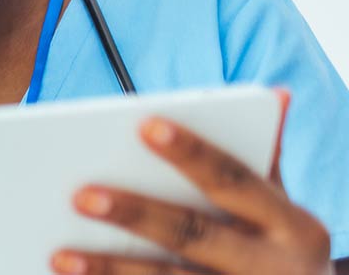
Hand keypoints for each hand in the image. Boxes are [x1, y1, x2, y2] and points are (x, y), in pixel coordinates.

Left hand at [50, 111, 332, 274]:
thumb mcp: (278, 210)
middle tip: (78, 195)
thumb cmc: (274, 246)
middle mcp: (272, 267)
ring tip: (61, 255)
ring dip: (111, 269)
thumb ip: (261, 161)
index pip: (234, 179)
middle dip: (136, 214)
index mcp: (291, 225)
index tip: (145, 124)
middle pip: (193, 235)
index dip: (191, 152)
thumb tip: (272, 95)